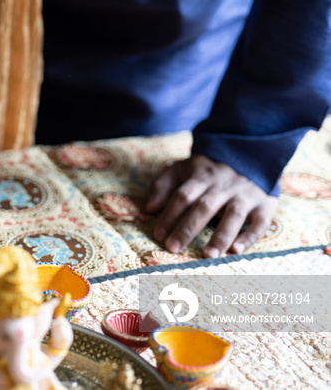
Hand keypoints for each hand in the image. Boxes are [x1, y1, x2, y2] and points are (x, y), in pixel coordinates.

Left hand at [145, 155, 277, 257]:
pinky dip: (249, 237)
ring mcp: (244, 196)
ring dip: (221, 235)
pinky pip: (260, 222)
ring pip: (233, 215)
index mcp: (200, 177)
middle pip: (204, 207)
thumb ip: (162, 186)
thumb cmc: (206, 171)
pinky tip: (237, 251)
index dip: (169, 215)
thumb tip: (147, 209)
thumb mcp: (181, 169)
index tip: (158, 235)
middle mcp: (223, 187)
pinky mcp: (264, 205)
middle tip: (173, 248)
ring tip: (208, 255)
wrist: (249, 157)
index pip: (182, 196)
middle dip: (188, 228)